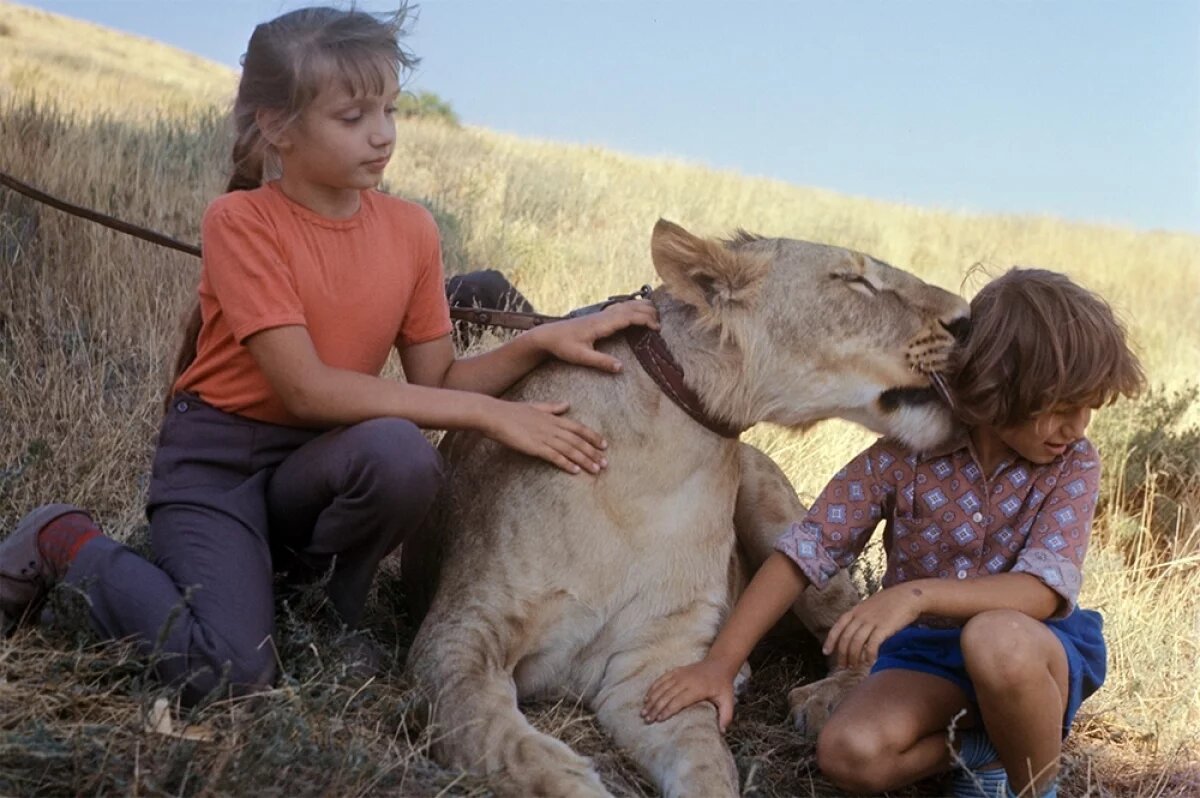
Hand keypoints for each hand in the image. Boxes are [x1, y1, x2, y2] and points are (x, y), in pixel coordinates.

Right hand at [484, 399, 607, 473]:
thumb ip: (552, 407)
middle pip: (578, 441)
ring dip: (585, 460)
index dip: (593, 436)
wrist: (493, 415)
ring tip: (596, 470)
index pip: (578, 427)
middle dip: (593, 452)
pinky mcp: (535, 446)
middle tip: (606, 463)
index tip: (604, 445)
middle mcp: (552, 427)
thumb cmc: (511, 411)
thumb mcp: (535, 406)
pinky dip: (567, 464)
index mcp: (553, 418)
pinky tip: (576, 471)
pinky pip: (554, 456)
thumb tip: (567, 404)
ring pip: (570, 450)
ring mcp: (544, 437)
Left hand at [535, 300, 659, 372]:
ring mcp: (600, 315)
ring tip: (655, 312)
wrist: (548, 335)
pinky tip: (635, 310)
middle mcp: (602, 316)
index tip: (657, 328)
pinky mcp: (598, 317)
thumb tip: (621, 368)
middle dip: (648, 311)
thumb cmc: (563, 346)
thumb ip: (601, 362)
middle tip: (662, 322)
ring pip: (625, 305)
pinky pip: (619, 308)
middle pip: (630, 307)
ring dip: (641, 307)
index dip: (645, 320)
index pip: (629, 317)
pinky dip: (631, 307)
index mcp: (601, 324)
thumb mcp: (581, 357)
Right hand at [641, 659, 736, 730]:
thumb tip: (722, 731)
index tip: (659, 720)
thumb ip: (726, 716)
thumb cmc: (723, 685)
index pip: (679, 701)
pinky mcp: (676, 671)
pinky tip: (647, 697)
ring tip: (643, 711)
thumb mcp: (728, 700)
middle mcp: (686, 681)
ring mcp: (680, 674)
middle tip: (646, 719)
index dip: (668, 710)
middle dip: (655, 708)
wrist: (719, 664)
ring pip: (662, 687)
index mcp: (697, 689)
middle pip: (667, 695)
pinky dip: (653, 688)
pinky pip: (662, 679)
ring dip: (652, 699)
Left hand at [823, 583, 925, 668]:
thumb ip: (861, 617)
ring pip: (856, 643)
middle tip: (843, 666)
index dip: (830, 640)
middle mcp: (860, 616)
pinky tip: (870, 662)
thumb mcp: (870, 606)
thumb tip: (856, 632)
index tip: (826, 652)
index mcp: (855, 610)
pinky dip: (869, 655)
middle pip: (846, 638)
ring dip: (854, 657)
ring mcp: (871, 622)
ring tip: (855, 667)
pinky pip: (872, 645)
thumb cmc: (891, 601)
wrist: (908, 596)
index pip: (838, 627)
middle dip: (842, 654)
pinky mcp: (883, 628)